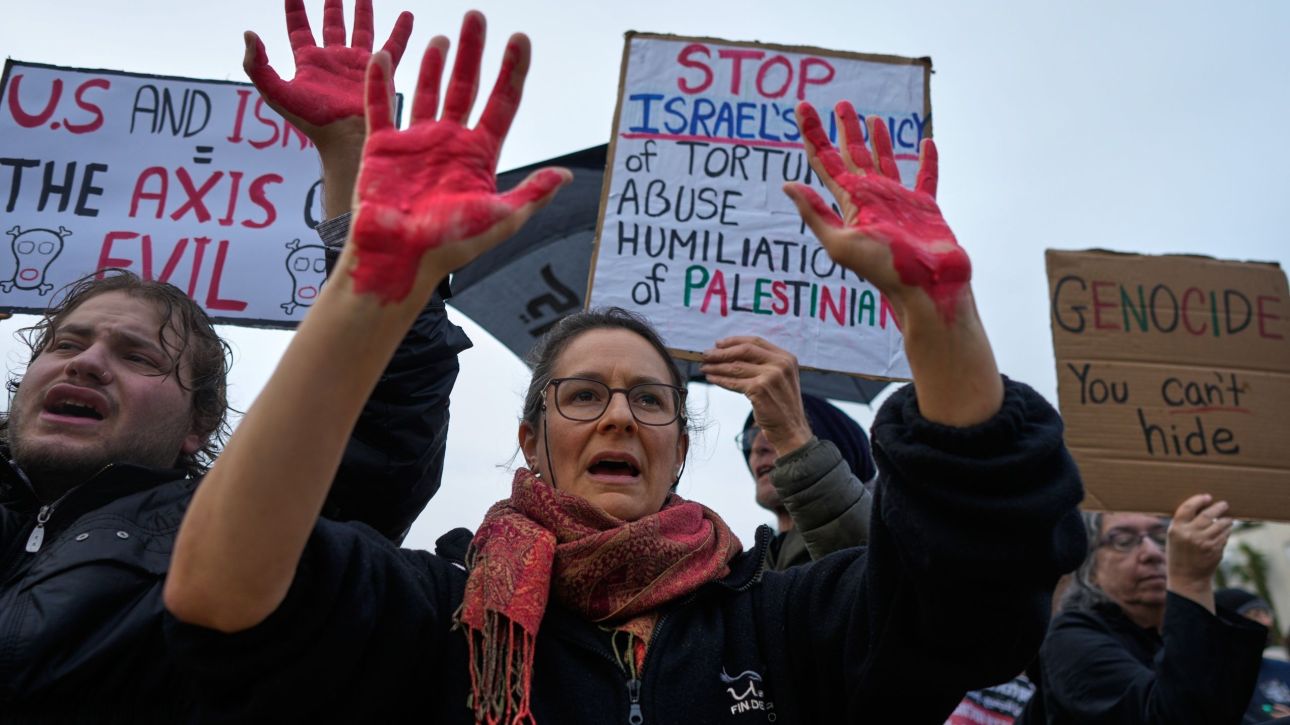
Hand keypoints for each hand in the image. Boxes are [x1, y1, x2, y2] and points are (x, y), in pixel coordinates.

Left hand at [244, 0, 411, 134]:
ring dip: (363, 11)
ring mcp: (357, 64)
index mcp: (309, 62)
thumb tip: (249, 33)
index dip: (295, 9)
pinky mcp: (379, 70)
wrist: (345, 136)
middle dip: (332, 6)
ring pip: (362, 30)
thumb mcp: (275, 93)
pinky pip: (393, 46)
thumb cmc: (310, 120)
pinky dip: (401, 31)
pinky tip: (407, 15)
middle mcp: (334, 59)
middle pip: (331, 25)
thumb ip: (257, 65)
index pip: (299, 28)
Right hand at [348, 12, 569, 303]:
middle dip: (474, 54)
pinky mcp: (382, 148)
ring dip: (435, 64)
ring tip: (444, 37)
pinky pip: (380, 107)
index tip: (520, 39)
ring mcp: (416, 143)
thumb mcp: (499, 218)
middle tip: (478, 17)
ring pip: (428, 92)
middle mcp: (449, 144)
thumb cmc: (449, 245)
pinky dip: (381, 82)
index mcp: (479, 157)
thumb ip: (531, 194)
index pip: (502, 104)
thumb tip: (566, 176)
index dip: (512, 72)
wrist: (399, 259)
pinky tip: (385, 56)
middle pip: (466, 88)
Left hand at [700, 336, 811, 454]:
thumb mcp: (780, 378)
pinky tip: (711, 378)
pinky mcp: (759, 390)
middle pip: (744, 351)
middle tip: (705, 355)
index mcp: (786, 357)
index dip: (734, 341)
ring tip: (704, 367)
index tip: (718, 343)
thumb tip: (732, 353)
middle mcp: (780, 364)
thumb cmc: (781, 404)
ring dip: (716, 366)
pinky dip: (719, 380)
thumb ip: (765, 364)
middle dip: (721, 352)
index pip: (756, 341)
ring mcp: (770, 377)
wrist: (790, 429)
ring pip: (736, 367)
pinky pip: (733, 382)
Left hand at [784, 101, 1000, 426]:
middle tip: (839, 104)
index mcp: (850, 202)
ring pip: (886, 161)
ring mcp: (899, 201)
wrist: (926, 288)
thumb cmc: (884, 268)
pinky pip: (927, 177)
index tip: (802, 108)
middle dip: (844, 130)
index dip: (813, 134)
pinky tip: (926, 143)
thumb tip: (788, 185)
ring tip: (872, 117)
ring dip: (879, 139)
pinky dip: (927, 161)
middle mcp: (872, 198)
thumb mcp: (841, 241)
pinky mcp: (926, 208)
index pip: (825, 161)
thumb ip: (816, 213)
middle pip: (854, 155)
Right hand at [1167, 493, 1231, 610]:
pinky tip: (1225, 531)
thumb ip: (1184, 523)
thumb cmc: (1179, 554)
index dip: (1198, 500)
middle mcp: (1190, 534)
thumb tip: (1202, 507)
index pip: (1188, 507)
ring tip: (1227, 519)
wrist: (1187, 578)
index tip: (1207, 497)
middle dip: (1218, 507)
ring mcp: (1204, 542)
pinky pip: (1224, 535)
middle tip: (1224, 504)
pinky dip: (1226, 531)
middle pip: (1208, 514)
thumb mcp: (1174, 537)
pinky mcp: (1215, 549)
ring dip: (1226, 520)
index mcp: (1176, 529)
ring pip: (1220, 524)